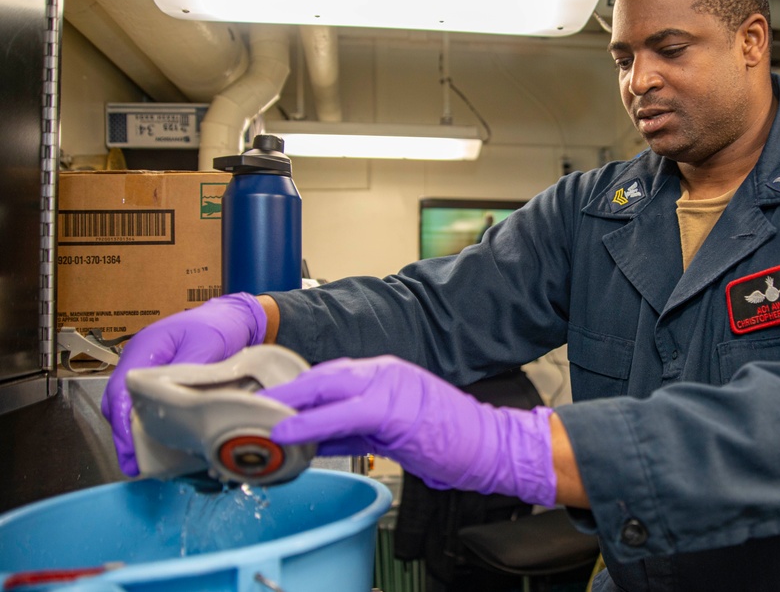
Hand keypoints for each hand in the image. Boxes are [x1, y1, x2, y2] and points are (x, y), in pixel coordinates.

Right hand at [100, 293, 268, 475]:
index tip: (128, 449)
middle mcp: (140, 360)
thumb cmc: (219, 326)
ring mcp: (149, 370)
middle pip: (119, 401)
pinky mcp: (161, 381)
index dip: (122, 422)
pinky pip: (146, 405)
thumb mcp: (207, 344)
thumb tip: (174, 398)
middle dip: (123, 433)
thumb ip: (188, 369)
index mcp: (145, 348)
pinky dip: (149, 423)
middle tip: (134, 464)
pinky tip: (161, 442)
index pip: (122, 388)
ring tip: (144, 460)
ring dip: (134, 431)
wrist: (236, 318)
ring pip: (130, 406)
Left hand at [261, 356, 556, 506]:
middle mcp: (384, 372)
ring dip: (290, 404)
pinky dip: (310, 423)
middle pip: (322, 375)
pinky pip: (342, 414)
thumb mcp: (393, 431)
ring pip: (327, 388)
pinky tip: (287, 432)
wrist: (491, 445)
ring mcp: (390, 386)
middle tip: (251, 405)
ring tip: (258, 417)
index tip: (269, 402)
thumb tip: (316, 438)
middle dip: (285, 391)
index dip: (297, 389)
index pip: (330, 374)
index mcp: (386, 374)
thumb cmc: (449, 440)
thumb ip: (354, 429)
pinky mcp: (393, 408)